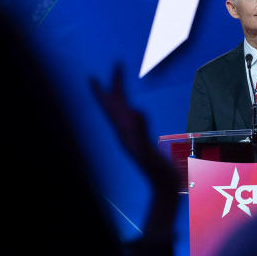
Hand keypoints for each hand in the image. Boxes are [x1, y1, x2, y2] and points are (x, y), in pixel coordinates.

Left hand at [89, 65, 178, 236]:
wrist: (164, 189)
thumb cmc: (156, 173)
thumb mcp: (147, 152)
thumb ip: (139, 133)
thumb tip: (134, 112)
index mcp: (124, 133)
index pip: (110, 107)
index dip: (101, 92)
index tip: (92, 77)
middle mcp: (125, 134)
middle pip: (115, 106)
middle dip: (113, 86)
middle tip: (116, 66)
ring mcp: (133, 138)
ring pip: (123, 113)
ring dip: (120, 97)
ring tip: (118, 85)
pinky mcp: (142, 141)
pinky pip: (134, 121)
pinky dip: (131, 111)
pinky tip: (133, 111)